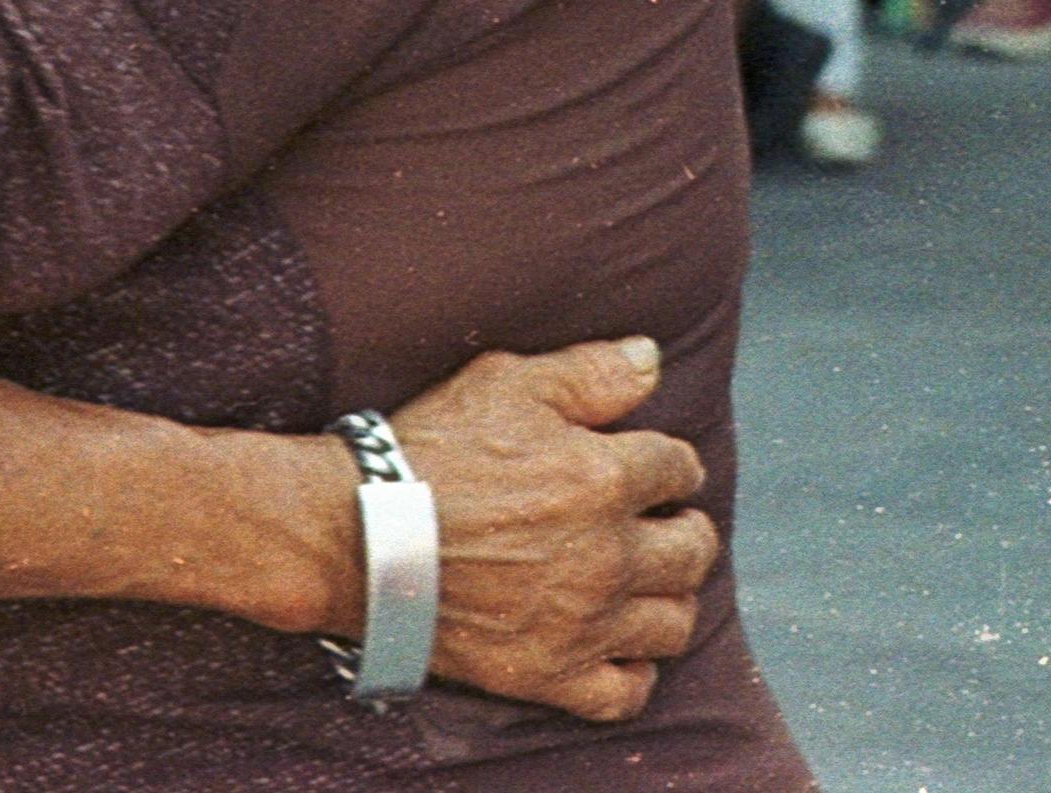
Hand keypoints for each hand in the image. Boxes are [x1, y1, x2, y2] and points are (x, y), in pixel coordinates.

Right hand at [388, 340, 715, 720]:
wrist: (356, 539)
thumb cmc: (428, 452)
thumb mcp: (503, 384)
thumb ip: (588, 372)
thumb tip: (652, 358)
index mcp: (604, 478)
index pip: (679, 469)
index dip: (670, 464)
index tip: (654, 468)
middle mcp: (608, 556)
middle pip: (694, 550)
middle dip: (686, 529)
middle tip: (663, 525)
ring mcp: (584, 623)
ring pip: (674, 622)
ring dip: (669, 598)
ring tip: (644, 582)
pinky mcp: (551, 673)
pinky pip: (626, 692)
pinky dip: (633, 672)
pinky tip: (618, 648)